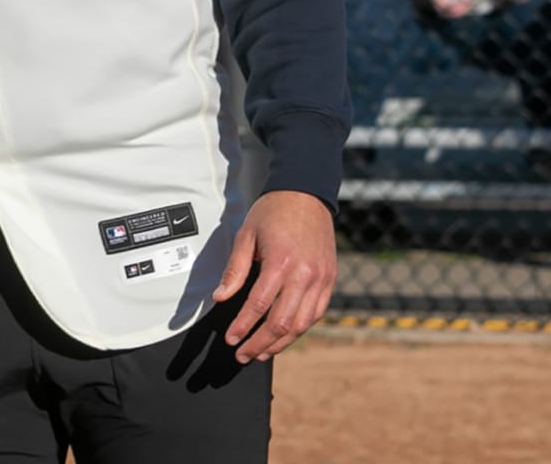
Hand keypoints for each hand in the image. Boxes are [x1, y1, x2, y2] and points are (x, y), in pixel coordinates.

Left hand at [212, 189, 337, 362]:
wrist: (306, 194)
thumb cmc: (273, 212)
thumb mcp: (246, 235)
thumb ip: (234, 269)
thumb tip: (220, 297)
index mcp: (280, 263)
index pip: (258, 305)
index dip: (243, 326)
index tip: (231, 339)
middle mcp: (305, 275)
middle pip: (282, 322)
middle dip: (260, 343)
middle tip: (242, 354)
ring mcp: (321, 279)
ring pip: (302, 323)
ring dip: (280, 343)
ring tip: (261, 353)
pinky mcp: (330, 280)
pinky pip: (316, 313)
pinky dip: (300, 329)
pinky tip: (284, 336)